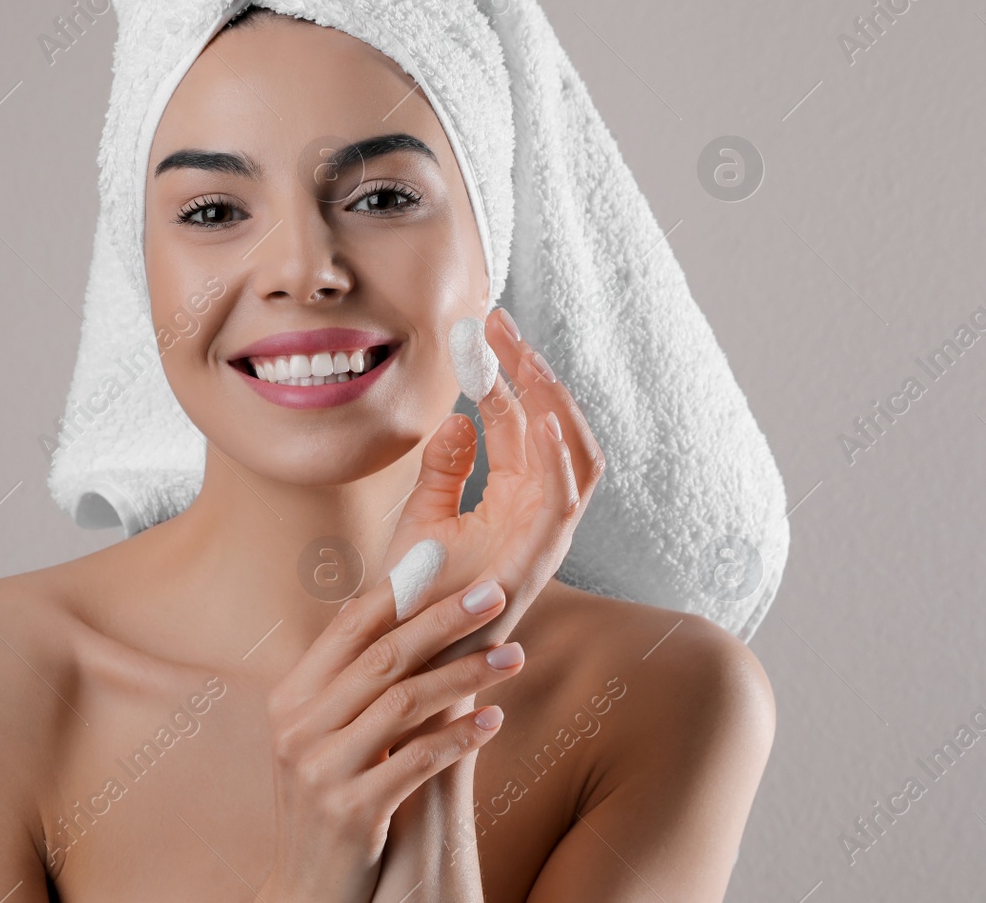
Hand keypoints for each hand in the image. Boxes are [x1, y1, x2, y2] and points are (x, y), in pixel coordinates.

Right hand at [252, 578, 525, 902]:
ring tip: (516, 656)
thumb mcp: (326, 735)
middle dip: (448, 619)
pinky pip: (417, 761)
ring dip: (468, 674)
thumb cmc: (331, 799)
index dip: (403, 589)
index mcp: (292, 698)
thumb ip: (352, 680)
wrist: (309, 892)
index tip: (452, 562)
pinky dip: (460, 736)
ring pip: (405, 702)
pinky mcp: (350, 811)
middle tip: (498, 594)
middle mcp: (298, 727)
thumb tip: (393, 604)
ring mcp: (319, 770)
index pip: (350, 626)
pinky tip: (496, 720)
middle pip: (385, 654)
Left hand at [376, 307, 605, 670]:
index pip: (524, 421)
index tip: (481, 327)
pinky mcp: (540, 559)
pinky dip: (556, 456)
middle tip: (499, 325)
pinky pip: (563, 499)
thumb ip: (445, 468)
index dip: (508, 372)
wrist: (408, 660)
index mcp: (517, 498)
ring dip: (553, 404)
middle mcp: (541, 512)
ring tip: (522, 357)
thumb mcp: (423, 516)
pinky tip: (536, 417)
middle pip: (560, 428)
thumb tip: (458, 416)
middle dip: (537, 373)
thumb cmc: (416, 597)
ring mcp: (546, 536)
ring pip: (577, 457)